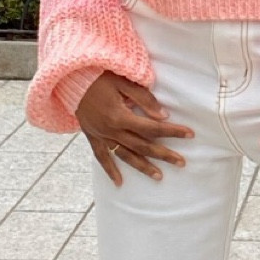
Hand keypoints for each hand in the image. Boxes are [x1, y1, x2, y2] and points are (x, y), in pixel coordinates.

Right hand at [75, 71, 192, 183]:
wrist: (70, 80)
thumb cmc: (98, 77)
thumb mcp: (123, 82)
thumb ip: (143, 98)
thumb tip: (162, 115)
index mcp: (120, 116)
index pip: (152, 127)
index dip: (172, 131)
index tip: (189, 134)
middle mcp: (111, 130)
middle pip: (143, 146)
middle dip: (164, 154)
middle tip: (182, 162)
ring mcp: (101, 136)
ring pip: (125, 155)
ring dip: (143, 167)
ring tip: (159, 176)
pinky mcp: (92, 137)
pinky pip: (101, 158)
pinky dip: (110, 171)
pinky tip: (119, 183)